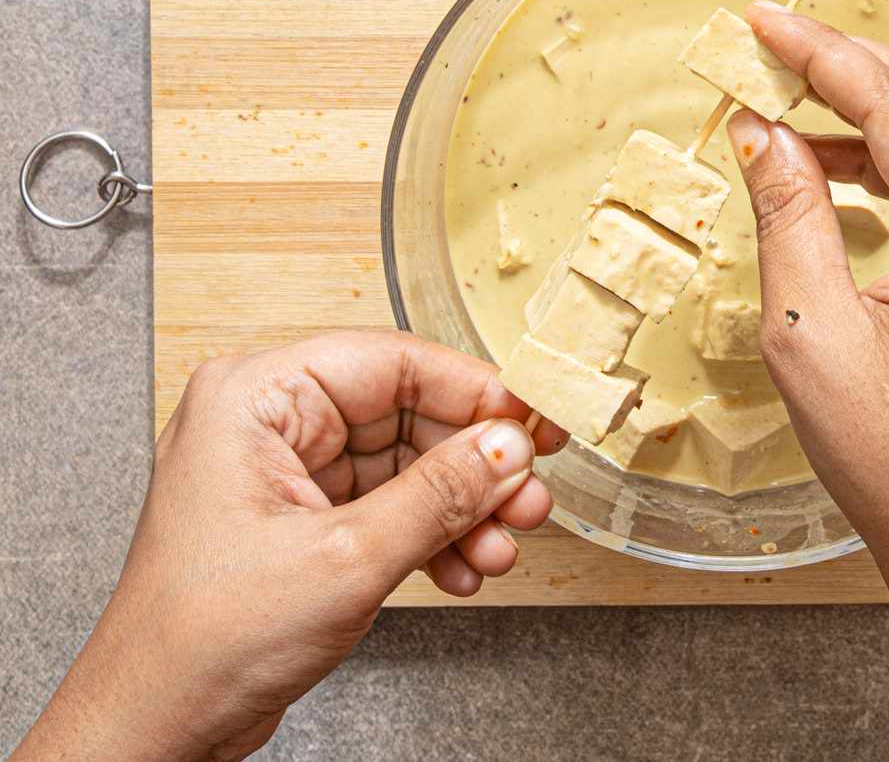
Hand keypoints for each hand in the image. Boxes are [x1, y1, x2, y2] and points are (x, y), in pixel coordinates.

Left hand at [15, 331, 568, 761]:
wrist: (157, 728)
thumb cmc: (202, 640)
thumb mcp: (348, 558)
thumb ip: (439, 495)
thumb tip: (507, 447)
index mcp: (256, 397)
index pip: (391, 362)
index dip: (472, 390)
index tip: (531, 420)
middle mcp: (270, 423)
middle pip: (406, 414)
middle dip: (473, 464)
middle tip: (528, 495)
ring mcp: (287, 473)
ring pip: (406, 464)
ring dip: (462, 508)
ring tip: (502, 544)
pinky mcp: (304, 519)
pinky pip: (390, 505)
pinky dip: (433, 536)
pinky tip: (464, 567)